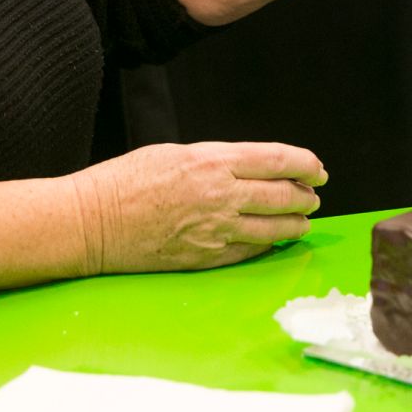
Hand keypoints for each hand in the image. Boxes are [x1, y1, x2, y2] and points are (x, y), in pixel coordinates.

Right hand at [72, 142, 325, 274]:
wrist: (93, 223)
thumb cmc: (126, 180)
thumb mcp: (175, 152)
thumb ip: (216, 160)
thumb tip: (248, 168)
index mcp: (214, 161)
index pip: (277, 159)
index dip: (305, 163)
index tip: (317, 168)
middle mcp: (221, 196)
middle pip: (283, 195)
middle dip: (305, 196)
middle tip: (313, 196)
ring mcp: (215, 231)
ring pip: (274, 229)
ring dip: (295, 224)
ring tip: (302, 221)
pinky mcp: (206, 258)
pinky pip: (250, 252)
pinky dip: (267, 245)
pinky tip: (273, 241)